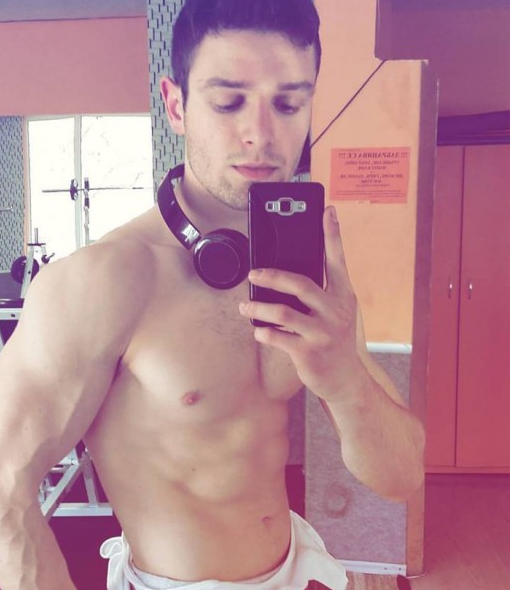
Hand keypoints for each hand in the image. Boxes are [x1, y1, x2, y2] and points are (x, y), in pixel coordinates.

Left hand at [239, 206, 364, 403]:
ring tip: (245, 305)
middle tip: (253, 272)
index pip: (337, 260)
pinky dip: (264, 332)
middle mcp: (336, 310)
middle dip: (273, 275)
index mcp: (343, 295)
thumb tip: (285, 273)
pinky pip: (278, 337)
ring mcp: (323, 332)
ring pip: (284, 312)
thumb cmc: (333, 339)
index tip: (327, 210)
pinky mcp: (309, 352)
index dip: (332, 234)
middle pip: (301, 284)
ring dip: (259, 306)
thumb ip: (319, 292)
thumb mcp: (335, 312)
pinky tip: (257, 330)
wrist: (345, 378)